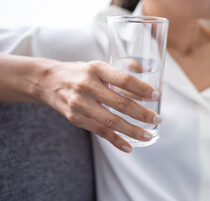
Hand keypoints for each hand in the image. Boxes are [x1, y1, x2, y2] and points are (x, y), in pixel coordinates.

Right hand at [39, 60, 160, 152]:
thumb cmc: (81, 73)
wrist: (48, 82)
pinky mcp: (76, 118)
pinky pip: (99, 131)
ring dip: (132, 130)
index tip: (156, 95)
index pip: (123, 79)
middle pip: (120, 103)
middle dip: (142, 113)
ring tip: (148, 135)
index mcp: (97, 69)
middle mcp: (87, 85)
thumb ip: (122, 69)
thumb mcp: (98, 66)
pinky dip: (115, 140)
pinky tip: (129, 146)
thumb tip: (149, 71)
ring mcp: (80, 103)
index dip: (141, 88)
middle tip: (158, 119)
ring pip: (111, 121)